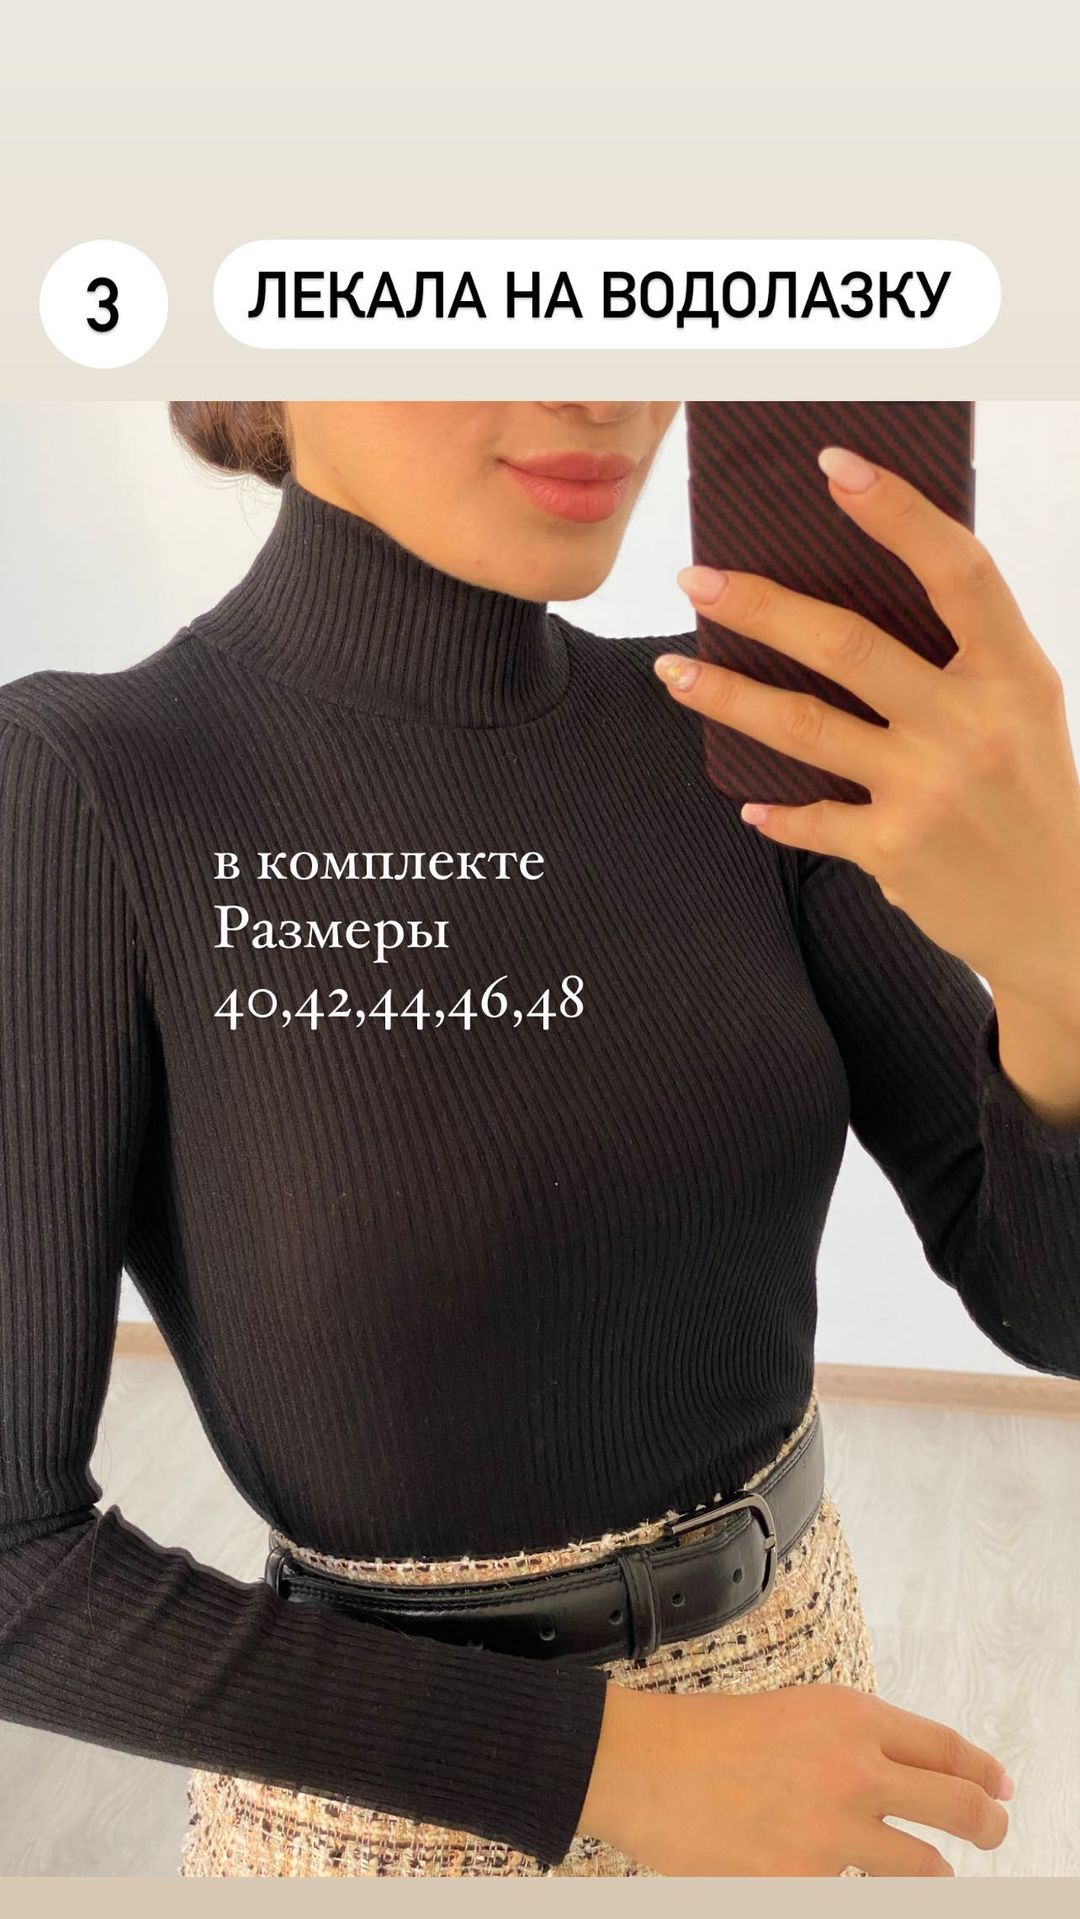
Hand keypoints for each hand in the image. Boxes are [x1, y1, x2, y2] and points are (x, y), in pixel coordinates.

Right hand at [576, 1678, 1012, 1876]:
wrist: (644, 1765)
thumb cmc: (706, 1736)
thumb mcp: (795, 1711)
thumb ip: (853, 1740)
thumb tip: (905, 1772)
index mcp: (852, 1718)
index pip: (947, 1747)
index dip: (983, 1770)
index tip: (999, 1785)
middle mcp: (855, 1771)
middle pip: (959, 1807)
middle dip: (988, 1825)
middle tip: (993, 1831)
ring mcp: (835, 1834)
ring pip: (925, 1870)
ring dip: (933, 1876)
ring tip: (932, 1876)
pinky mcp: (805, 1883)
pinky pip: (862, 1897)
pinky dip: (859, 1891)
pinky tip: (846, 1881)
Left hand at [655, 445, 1079, 1011]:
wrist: (1060, 914)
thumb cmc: (1030, 794)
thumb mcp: (1021, 709)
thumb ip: (958, 656)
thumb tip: (853, 591)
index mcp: (1012, 675)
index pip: (957, 572)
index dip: (898, 513)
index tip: (836, 467)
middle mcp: (971, 725)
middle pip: (847, 645)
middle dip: (759, 606)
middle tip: (696, 577)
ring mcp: (928, 789)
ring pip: (804, 725)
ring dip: (727, 694)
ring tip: (672, 669)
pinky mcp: (894, 849)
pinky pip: (812, 817)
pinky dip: (777, 810)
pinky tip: (748, 801)